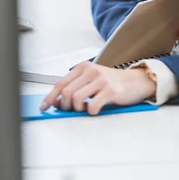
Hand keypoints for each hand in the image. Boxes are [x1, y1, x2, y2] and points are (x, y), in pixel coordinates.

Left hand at [40, 61, 156, 115]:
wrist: (135, 81)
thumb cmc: (111, 83)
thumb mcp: (91, 82)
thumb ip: (75, 89)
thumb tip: (57, 103)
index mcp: (84, 67)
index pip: (61, 82)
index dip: (50, 96)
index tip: (44, 107)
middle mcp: (91, 70)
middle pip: (67, 92)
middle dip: (65, 106)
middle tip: (71, 111)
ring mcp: (101, 80)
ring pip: (77, 98)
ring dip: (78, 109)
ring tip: (85, 109)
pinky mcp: (110, 90)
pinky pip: (92, 106)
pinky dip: (91, 112)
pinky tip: (95, 110)